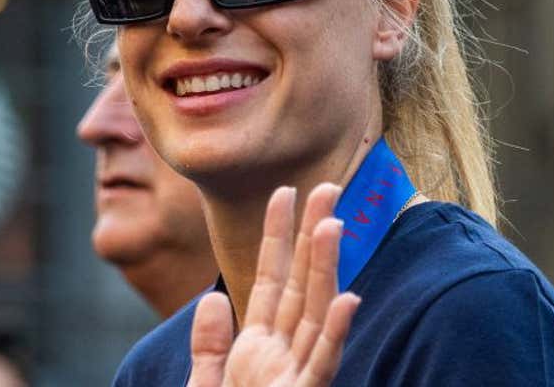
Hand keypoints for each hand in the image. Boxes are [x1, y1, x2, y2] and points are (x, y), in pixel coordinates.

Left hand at [186, 184, 360, 386]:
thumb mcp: (205, 384)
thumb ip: (209, 345)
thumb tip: (214, 299)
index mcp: (260, 348)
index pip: (271, 279)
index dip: (277, 235)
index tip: (284, 193)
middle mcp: (285, 355)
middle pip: (302, 286)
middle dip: (313, 237)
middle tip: (326, 188)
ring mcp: (296, 376)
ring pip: (316, 315)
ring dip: (326, 270)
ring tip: (332, 224)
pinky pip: (321, 364)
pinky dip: (335, 332)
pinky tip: (348, 298)